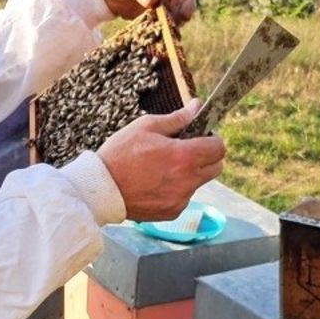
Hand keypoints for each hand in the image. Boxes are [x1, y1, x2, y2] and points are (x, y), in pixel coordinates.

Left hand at [91, 0, 196, 25]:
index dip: (187, 2)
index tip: (185, 15)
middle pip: (182, 5)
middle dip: (180, 16)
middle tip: (174, 27)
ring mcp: (161, 2)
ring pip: (174, 16)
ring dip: (171, 24)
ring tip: (165, 32)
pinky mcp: (153, 15)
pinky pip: (162, 23)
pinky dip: (162, 29)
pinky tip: (157, 35)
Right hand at [98, 100, 224, 220]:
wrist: (101, 189)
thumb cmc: (120, 154)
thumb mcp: (146, 127)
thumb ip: (177, 118)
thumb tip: (197, 106)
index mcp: (184, 156)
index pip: (219, 148)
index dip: (212, 139)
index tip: (200, 137)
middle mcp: (187, 180)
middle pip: (216, 167)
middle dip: (206, 157)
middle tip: (185, 151)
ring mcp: (181, 199)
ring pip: (199, 183)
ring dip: (190, 174)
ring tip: (164, 168)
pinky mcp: (172, 212)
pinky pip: (184, 198)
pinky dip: (176, 190)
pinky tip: (156, 183)